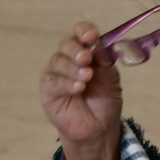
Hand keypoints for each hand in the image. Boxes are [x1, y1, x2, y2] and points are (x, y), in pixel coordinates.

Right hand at [40, 22, 123, 151]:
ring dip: (72, 68)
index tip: (92, 36)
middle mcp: (68, 58)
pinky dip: (66, 83)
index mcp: (85, 51)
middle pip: (66, 44)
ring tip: (86, 78)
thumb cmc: (104, 101)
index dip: (84, 31)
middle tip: (86, 59)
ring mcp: (56, 73)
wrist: (98, 128)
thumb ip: (105, 62)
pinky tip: (78, 88)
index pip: (80, 32)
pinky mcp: (48, 90)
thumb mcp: (111, 79)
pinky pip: (54, 82)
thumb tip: (98, 45)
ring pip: (57, 61)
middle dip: (76, 49)